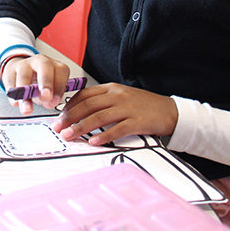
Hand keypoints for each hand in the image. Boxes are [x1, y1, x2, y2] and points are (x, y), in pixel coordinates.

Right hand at [2, 54, 70, 114]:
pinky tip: (16, 102)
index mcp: (56, 66)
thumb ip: (51, 97)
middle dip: (45, 83)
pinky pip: (12, 81)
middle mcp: (41, 61)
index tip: (55, 101)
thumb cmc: (40, 84)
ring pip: (24, 76)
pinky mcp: (12, 70)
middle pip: (44, 67)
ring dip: (26, 94)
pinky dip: (13, 93)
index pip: (61, 72)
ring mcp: (25, 64)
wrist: (21, 73)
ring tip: (27, 109)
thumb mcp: (50, 91)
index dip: (59, 87)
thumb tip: (49, 103)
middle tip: (45, 97)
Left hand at [50, 83, 177, 145]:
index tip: (59, 116)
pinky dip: (104, 136)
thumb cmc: (144, 106)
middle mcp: (117, 95)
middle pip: (88, 105)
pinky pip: (117, 129)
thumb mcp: (122, 97)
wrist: (171, 111)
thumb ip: (103, 102)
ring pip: (98, 117)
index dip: (69, 105)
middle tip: (58, 127)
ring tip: (69, 136)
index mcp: (111, 88)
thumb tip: (80, 112)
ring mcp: (128, 108)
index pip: (84, 94)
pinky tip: (93, 142)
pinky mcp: (137, 121)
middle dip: (70, 117)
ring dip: (81, 127)